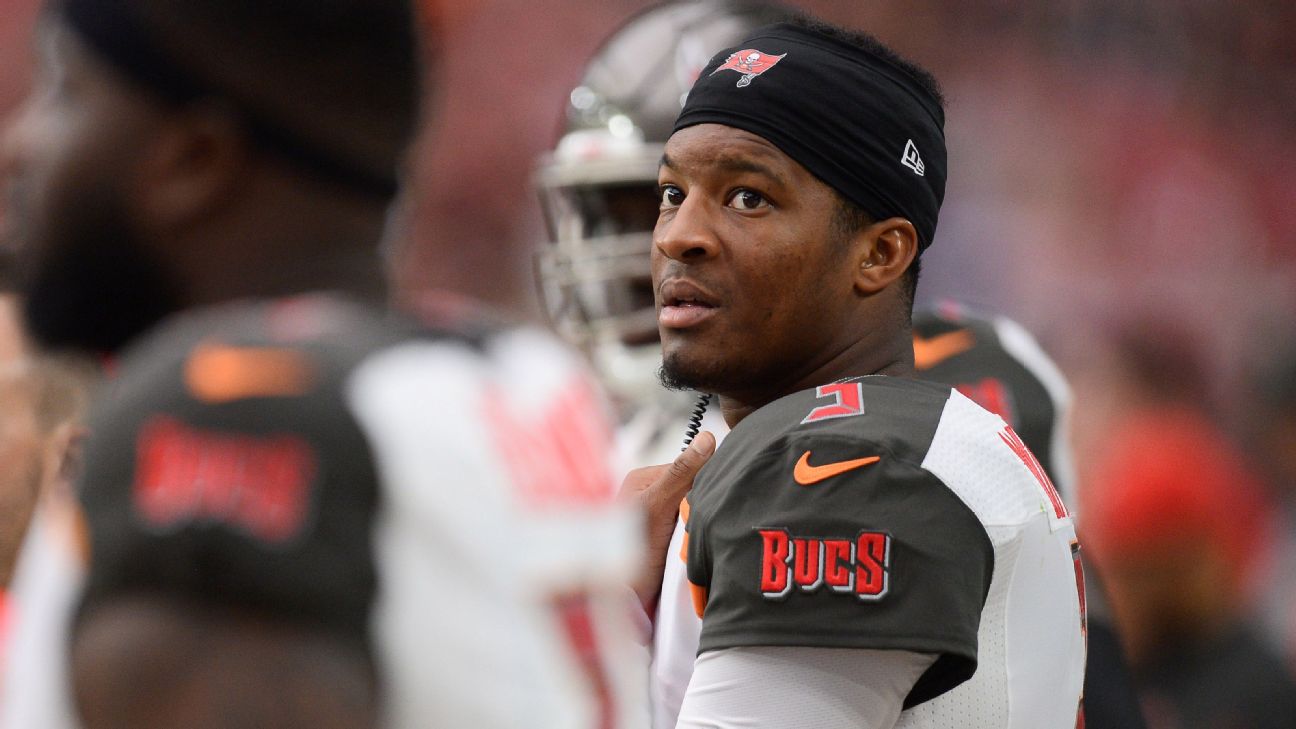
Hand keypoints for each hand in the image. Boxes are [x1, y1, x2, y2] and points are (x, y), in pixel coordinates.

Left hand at [620, 431, 715, 606]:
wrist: (623, 599)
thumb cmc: (630, 550)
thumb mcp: (657, 506)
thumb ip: (682, 473)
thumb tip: (708, 438)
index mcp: (644, 480)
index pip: (689, 468)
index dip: (707, 479)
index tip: (720, 494)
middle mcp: (651, 496)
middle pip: (693, 490)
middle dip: (705, 505)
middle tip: (711, 520)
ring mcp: (660, 520)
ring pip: (695, 513)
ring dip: (703, 525)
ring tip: (704, 537)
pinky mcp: (668, 543)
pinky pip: (693, 533)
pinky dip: (699, 539)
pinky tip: (704, 546)